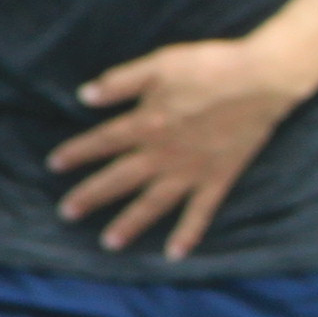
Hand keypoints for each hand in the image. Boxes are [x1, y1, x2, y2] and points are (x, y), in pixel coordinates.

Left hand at [52, 38, 311, 256]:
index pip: (102, 141)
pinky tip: (175, 253)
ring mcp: (192, 170)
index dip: (77, 153)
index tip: (55, 165)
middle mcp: (163, 153)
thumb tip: (84, 96)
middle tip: (67, 213)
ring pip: (154, 203)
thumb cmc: (210, 65)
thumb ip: (122, 81)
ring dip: (130, 223)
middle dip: (91, 196)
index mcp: (146, 122)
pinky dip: (189, 233)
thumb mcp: (161, 63)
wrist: (262, 78)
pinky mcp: (219, 177)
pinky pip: (201, 211)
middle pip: (120, 179)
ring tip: (109, 242)